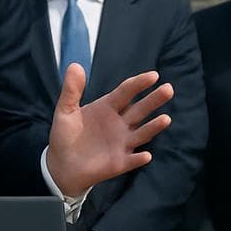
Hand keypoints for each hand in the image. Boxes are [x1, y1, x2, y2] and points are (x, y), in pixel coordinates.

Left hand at [45, 68, 173, 197]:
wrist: (61, 165)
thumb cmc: (65, 136)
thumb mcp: (65, 111)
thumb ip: (71, 90)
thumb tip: (75, 65)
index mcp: (108, 107)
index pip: (126, 92)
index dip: (139, 83)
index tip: (153, 75)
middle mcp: (120, 123)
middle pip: (140, 109)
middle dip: (153, 100)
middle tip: (168, 89)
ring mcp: (122, 143)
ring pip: (142, 133)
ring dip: (153, 127)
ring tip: (165, 119)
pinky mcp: (120, 162)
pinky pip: (132, 160)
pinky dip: (139, 158)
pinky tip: (145, 155)